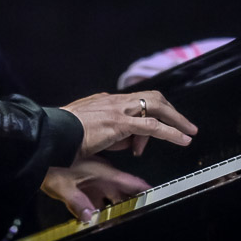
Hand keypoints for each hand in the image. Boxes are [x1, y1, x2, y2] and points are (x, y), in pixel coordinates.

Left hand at [42, 156, 150, 221]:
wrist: (38, 151)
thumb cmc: (50, 165)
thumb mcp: (62, 186)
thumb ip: (77, 202)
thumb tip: (89, 216)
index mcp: (99, 172)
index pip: (127, 181)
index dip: (140, 188)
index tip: (153, 193)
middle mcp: (99, 174)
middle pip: (120, 192)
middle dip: (129, 203)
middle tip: (136, 212)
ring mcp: (91, 178)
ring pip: (110, 194)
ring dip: (114, 206)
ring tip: (118, 218)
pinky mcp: (83, 183)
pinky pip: (97, 196)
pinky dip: (100, 206)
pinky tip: (97, 215)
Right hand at [61, 89, 196, 158]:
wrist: (51, 134)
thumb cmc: (63, 136)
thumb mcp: (89, 133)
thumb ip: (108, 134)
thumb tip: (126, 143)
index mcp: (105, 101)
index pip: (134, 102)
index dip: (147, 116)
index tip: (150, 136)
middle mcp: (114, 100)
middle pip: (151, 97)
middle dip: (170, 110)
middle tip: (183, 124)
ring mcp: (117, 109)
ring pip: (155, 106)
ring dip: (176, 120)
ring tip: (189, 132)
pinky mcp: (119, 123)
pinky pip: (152, 127)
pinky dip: (171, 132)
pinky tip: (182, 140)